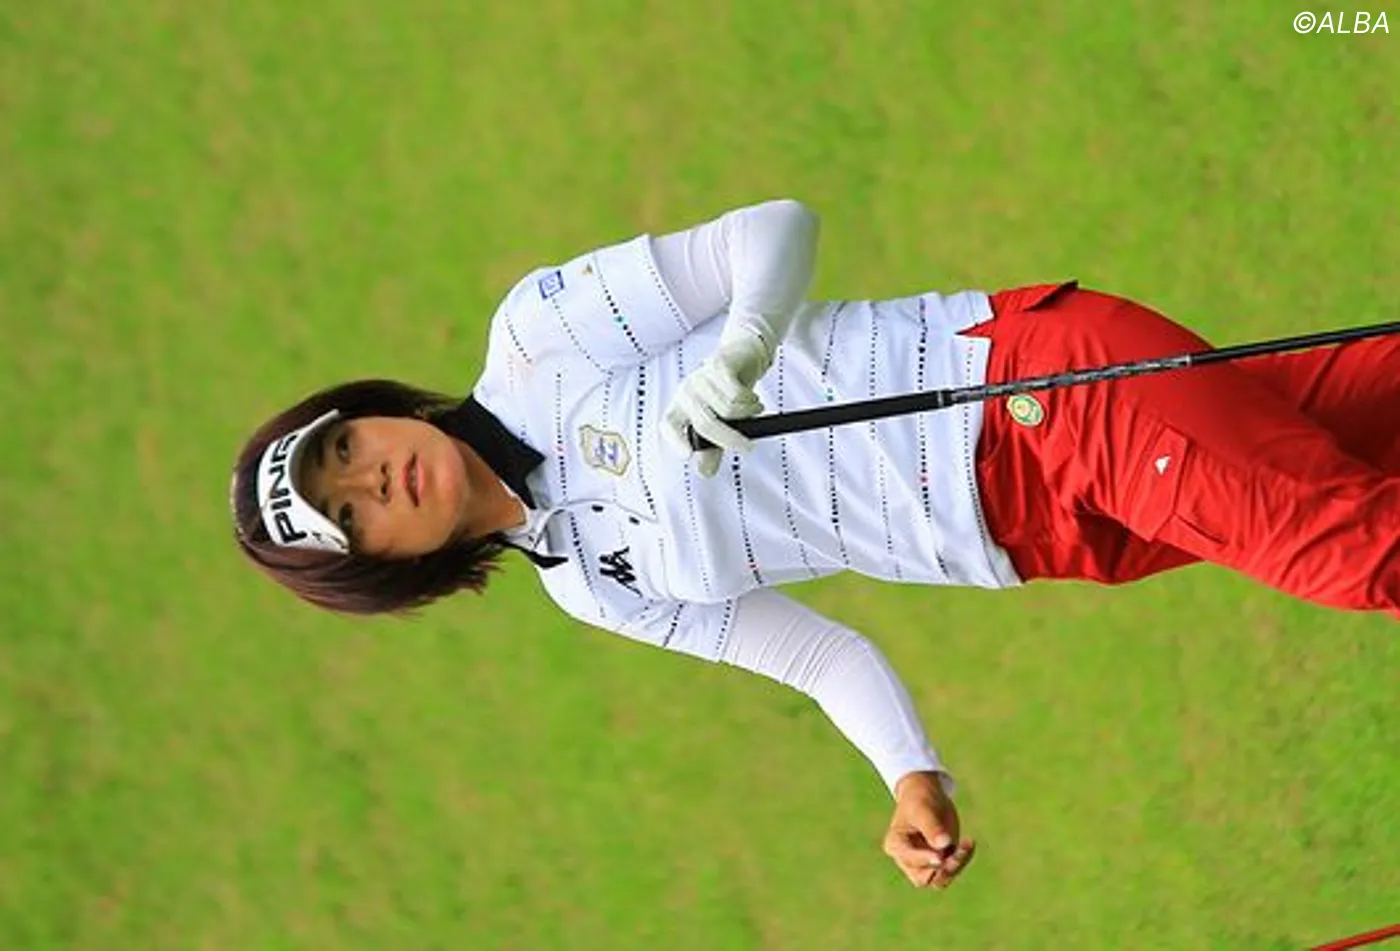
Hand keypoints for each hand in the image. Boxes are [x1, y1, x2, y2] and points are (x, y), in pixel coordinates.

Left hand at [661, 331, 771, 476]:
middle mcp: (686, 392)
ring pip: (726, 409)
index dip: (675, 440)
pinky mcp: (717, 365)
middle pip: (705, 423)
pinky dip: (751, 402)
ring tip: (754, 411)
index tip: (687, 455)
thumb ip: (712, 448)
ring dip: (747, 414)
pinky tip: (754, 400)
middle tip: (748, 447)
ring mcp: (700, 377)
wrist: (744, 356)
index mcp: (681, 408)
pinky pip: (737, 393)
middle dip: (730, 439)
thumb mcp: (721, 423)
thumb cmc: (728, 393)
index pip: (669, 425)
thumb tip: (704, 472)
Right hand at [882, 771, 976, 890]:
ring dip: (955, 867)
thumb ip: (931, 827)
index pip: (909, 860)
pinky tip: (969, 842)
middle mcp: (907, 859)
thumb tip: (944, 844)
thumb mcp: (923, 809)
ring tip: (966, 845)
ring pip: (939, 880)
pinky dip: (963, 859)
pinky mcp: (940, 860)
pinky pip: (952, 870)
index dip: (924, 860)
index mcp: (895, 845)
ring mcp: (924, 862)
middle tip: (957, 854)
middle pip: (923, 878)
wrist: (927, 794)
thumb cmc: (919, 800)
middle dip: (941, 870)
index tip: (940, 856)